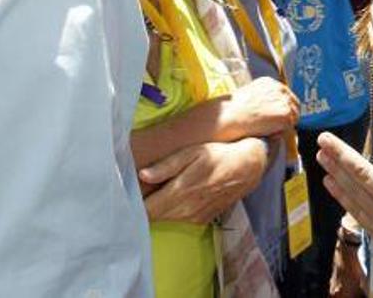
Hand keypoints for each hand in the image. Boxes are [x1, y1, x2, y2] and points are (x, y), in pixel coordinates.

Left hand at [139, 138, 269, 223]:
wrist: (247, 168)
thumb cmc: (217, 155)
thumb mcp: (192, 153)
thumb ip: (167, 165)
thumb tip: (142, 174)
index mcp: (179, 192)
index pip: (146, 210)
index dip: (132, 204)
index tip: (125, 194)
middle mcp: (185, 210)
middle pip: (152, 217)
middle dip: (141, 206)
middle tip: (133, 191)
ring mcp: (194, 217)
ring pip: (164, 219)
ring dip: (156, 210)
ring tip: (150, 193)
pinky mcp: (201, 220)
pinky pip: (178, 219)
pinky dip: (170, 212)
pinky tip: (170, 197)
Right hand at [224, 76, 298, 137]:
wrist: (231, 116)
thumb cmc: (234, 110)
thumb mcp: (249, 96)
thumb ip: (264, 99)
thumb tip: (271, 110)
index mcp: (270, 83)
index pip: (286, 96)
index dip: (284, 108)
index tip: (278, 117)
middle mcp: (279, 88)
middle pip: (294, 105)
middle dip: (288, 116)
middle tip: (277, 127)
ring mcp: (283, 100)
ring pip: (293, 116)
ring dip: (284, 124)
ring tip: (269, 129)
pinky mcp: (285, 113)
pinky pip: (289, 126)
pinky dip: (281, 131)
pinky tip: (269, 131)